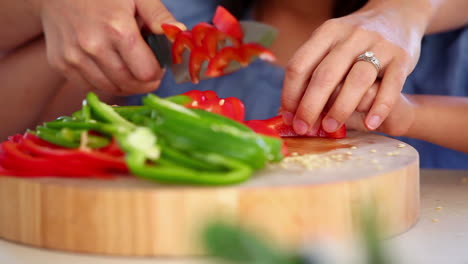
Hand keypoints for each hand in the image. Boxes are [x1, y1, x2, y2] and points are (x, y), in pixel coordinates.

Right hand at [36, 0, 183, 94]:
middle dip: (144, 82)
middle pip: (130, 85)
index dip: (157, 72)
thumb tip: (180, 34)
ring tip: (128, 67)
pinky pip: (90, 87)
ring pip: (110, 89)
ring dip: (125, 84)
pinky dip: (104, 82)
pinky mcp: (61, 64)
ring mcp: (74, 57)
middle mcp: (93, 47)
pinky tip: (108, 67)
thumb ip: (159, 17)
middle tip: (146, 70)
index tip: (157, 65)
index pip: (147, 73)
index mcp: (117, 30)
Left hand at [281, 0, 429, 134]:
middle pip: (325, 75)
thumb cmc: (354, 44)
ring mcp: (378, 45)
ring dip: (340, 108)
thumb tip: (286, 111)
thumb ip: (311, 72)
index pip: (300, 65)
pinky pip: (391, 85)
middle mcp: (351, 36)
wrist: (397, 17)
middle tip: (303, 128)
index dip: (290, 94)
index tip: (288, 117)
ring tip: (330, 128)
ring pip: (356, 80)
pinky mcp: (402, 57)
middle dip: (310, 106)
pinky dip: (379, 108)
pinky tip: (370, 125)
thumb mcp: (330, 45)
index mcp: (327, 33)